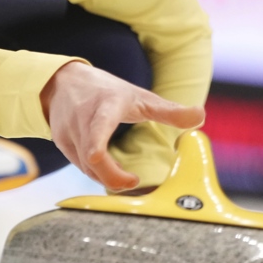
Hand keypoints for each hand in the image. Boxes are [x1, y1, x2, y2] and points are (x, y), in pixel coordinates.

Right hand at [39, 62, 203, 191]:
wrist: (62, 81)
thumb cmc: (106, 90)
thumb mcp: (139, 97)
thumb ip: (170, 111)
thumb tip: (201, 116)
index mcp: (105, 106)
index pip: (98, 133)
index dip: (101, 154)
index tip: (115, 168)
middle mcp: (82, 120)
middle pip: (93, 160)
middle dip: (114, 178)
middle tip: (133, 181)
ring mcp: (68, 132)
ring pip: (87, 167)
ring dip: (106, 176)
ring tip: (123, 173)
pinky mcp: (60, 143)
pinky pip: (80, 166)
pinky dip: (95, 171)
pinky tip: (106, 166)